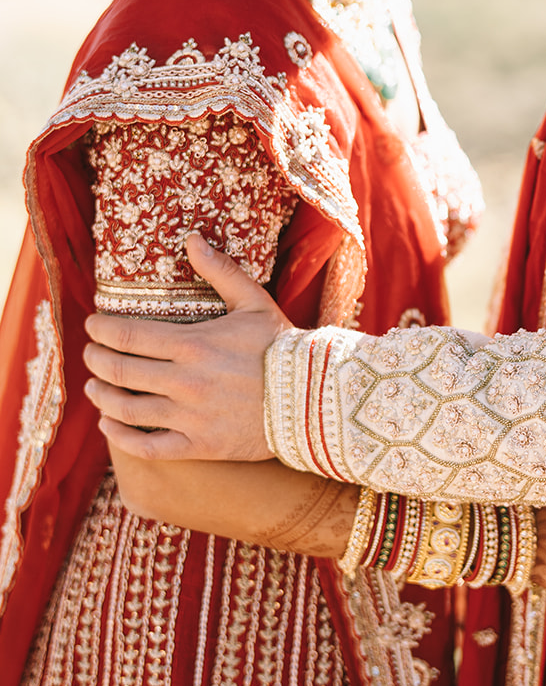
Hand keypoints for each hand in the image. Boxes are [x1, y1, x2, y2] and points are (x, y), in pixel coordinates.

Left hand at [83, 233, 288, 460]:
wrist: (314, 398)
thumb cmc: (281, 346)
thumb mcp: (254, 302)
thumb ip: (220, 270)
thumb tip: (191, 239)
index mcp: (193, 344)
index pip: (127, 335)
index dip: (101, 330)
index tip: (92, 325)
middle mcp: (185, 381)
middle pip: (119, 371)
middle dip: (96, 360)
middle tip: (90, 353)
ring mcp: (190, 417)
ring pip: (126, 410)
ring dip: (101, 396)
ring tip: (94, 388)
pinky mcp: (199, 445)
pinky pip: (147, 447)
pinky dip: (121, 437)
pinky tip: (110, 424)